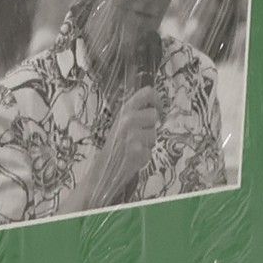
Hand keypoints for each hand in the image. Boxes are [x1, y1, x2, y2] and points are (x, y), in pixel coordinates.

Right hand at [70, 86, 161, 212]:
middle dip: (150, 126)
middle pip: (154, 115)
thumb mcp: (120, 123)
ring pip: (154, 134)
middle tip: (141, 134)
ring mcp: (133, 135)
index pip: (147, 93)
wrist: (103, 169)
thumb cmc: (114, 145)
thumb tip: (155, 106)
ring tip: (135, 146)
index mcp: (124, 110)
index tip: (158, 109)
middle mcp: (128, 120)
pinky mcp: (138, 151)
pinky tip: (134, 157)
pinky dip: (145, 155)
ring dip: (148, 142)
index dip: (157, 100)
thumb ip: (134, 112)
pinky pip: (151, 150)